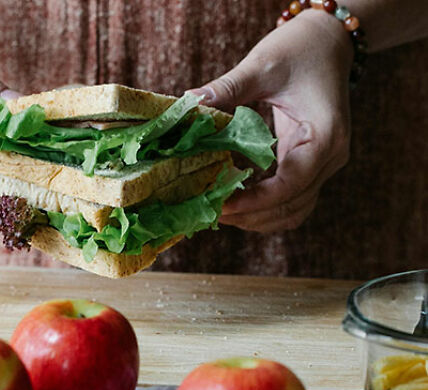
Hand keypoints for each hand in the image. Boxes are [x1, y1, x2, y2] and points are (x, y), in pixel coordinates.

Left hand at [189, 10, 352, 231]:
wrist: (327, 40)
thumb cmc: (300, 48)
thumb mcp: (262, 66)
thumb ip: (228, 88)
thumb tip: (189, 103)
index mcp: (324, 137)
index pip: (290, 185)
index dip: (254, 202)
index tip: (220, 205)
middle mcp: (330, 157)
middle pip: (292, 206)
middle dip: (250, 215)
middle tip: (210, 212)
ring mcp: (323, 164)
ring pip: (293, 210)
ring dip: (257, 217)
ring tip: (219, 211)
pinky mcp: (311, 164)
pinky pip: (291, 199)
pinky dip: (264, 206)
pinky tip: (235, 200)